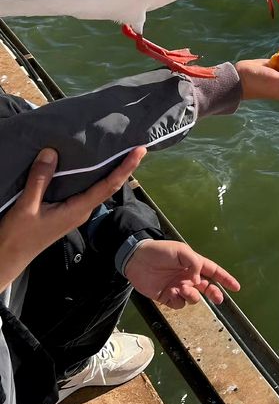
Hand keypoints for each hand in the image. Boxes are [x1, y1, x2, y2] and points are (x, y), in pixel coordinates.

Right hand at [0, 146, 145, 290]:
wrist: (9, 256)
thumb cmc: (19, 235)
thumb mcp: (27, 206)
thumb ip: (40, 179)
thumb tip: (52, 152)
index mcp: (78, 210)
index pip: (108, 185)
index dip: (125, 168)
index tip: (139, 152)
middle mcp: (82, 210)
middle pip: (109, 185)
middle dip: (124, 167)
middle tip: (136, 146)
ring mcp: (75, 211)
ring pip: (98, 187)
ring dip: (110, 170)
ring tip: (120, 151)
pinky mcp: (67, 210)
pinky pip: (86, 189)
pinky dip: (93, 175)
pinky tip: (90, 164)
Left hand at [124, 239, 239, 308]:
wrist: (137, 260)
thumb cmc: (160, 251)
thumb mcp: (181, 251)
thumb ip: (195, 263)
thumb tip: (200, 280)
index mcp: (194, 264)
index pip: (213, 272)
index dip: (225, 279)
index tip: (236, 287)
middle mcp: (188, 277)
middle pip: (207, 288)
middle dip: (214, 293)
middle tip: (218, 299)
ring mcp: (178, 287)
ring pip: (193, 298)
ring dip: (191, 295)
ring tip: (182, 288)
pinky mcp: (167, 297)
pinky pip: (179, 304)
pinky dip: (178, 300)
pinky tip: (172, 293)